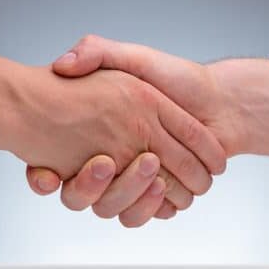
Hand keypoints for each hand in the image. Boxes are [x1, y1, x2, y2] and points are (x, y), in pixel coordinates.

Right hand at [0, 54, 225, 214]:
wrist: (222, 103)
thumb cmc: (179, 79)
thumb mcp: (133, 58)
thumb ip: (97, 52)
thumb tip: (63, 65)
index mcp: (95, 135)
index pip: (54, 164)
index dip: (46, 173)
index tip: (55, 166)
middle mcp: (109, 162)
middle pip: (81, 193)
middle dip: (90, 185)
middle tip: (106, 162)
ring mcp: (132, 183)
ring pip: (112, 208)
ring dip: (126, 195)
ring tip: (148, 174)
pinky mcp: (156, 199)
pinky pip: (141, 216)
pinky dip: (151, 208)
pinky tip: (160, 187)